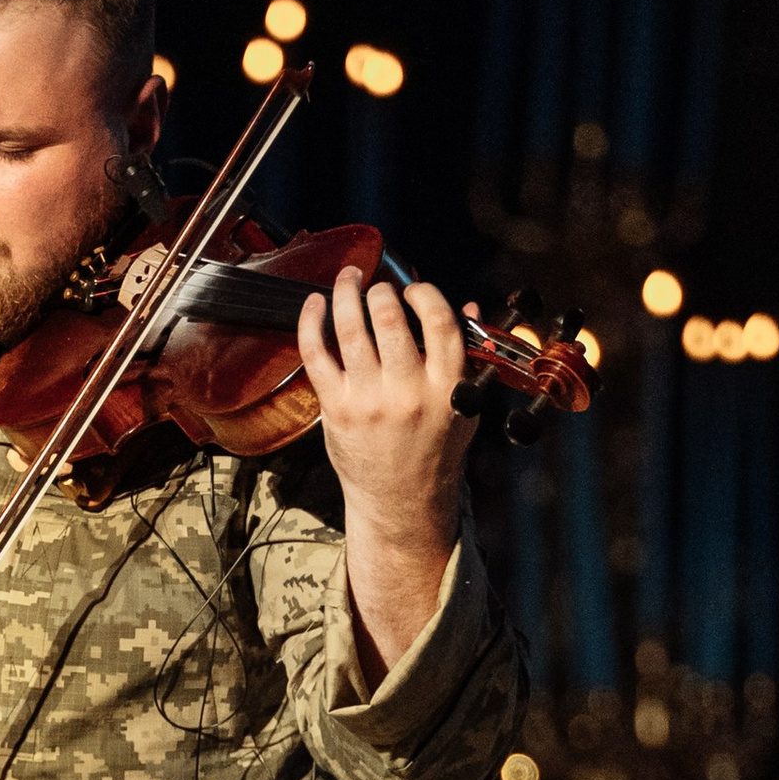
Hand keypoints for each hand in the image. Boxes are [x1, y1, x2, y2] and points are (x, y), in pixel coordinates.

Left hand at [299, 263, 475, 678]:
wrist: (401, 500)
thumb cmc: (433, 451)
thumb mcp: (465, 407)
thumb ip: (467, 356)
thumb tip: (466, 305)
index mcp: (447, 387)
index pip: (439, 322)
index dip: (424, 294)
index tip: (414, 289)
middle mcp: (407, 391)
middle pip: (390, 318)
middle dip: (381, 291)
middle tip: (377, 287)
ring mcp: (368, 399)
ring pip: (350, 329)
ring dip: (345, 293)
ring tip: (347, 279)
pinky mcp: (336, 408)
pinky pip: (317, 354)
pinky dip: (311, 323)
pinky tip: (314, 304)